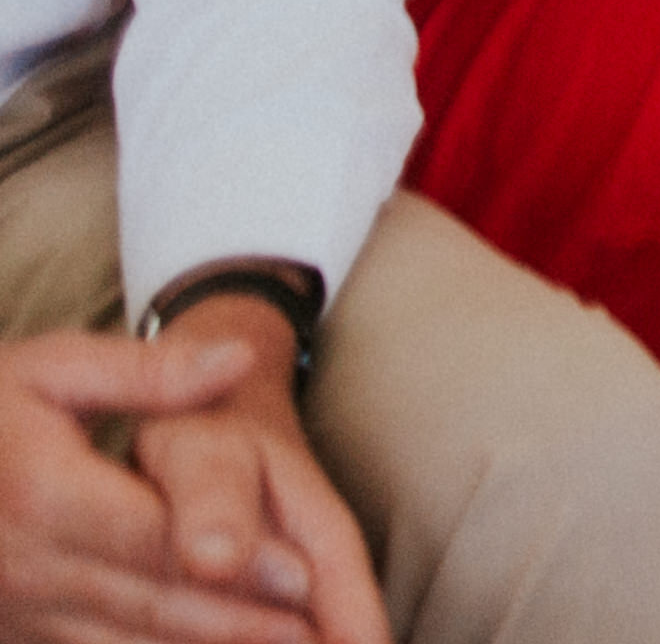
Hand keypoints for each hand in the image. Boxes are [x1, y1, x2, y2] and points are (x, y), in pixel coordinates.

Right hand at [0, 329, 353, 643]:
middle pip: (148, 601)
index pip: (156, 537)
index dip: (235, 560)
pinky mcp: (15, 630)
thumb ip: (149, 372)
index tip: (306, 575)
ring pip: (122, 640)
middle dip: (238, 622)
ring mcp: (15, 609)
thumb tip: (238, 358)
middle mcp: (25, 566)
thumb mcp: (56, 368)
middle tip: (316, 634)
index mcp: (43, 496)